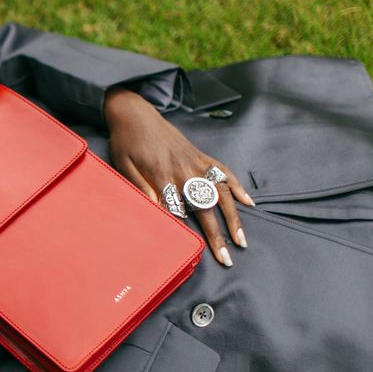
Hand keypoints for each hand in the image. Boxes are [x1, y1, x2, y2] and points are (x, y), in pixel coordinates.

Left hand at [104, 87, 255, 266]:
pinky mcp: (200, 155)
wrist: (134, 114)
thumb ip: (140, 186)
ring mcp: (195, 162)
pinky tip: (249, 202)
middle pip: (205, 207)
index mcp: (161, 175)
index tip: (198, 252)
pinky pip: (223, 171)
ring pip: (220, 192)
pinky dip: (237, 186)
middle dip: (218, 234)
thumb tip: (155, 208)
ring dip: (233, 216)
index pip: (179, 210)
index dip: (188, 231)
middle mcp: (183, 170)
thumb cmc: (126, 142)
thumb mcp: (123, 165)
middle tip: (227, 257)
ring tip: (241, 239)